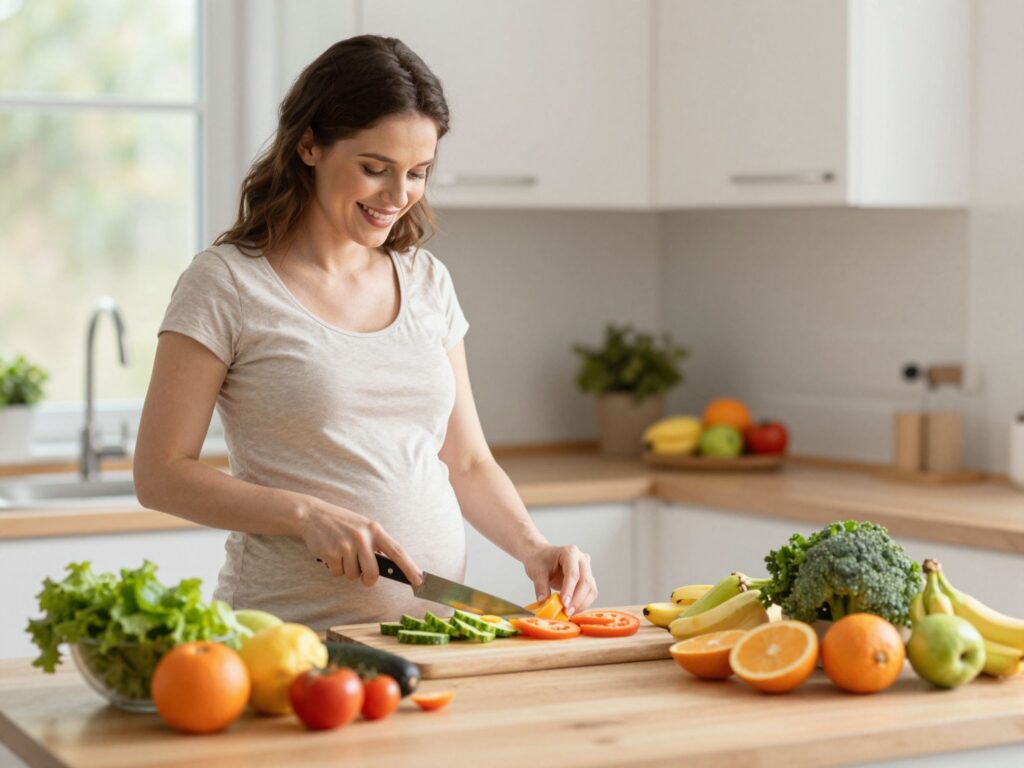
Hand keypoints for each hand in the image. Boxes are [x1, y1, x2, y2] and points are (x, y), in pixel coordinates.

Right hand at [300, 498, 421, 587]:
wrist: (313, 515)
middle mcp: (363, 537)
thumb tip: (390, 566)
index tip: (419, 581)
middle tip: (364, 577)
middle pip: (373, 573)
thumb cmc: (342, 523)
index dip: (410, 568)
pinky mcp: (332, 554)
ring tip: (341, 553)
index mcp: (375, 530)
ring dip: (348, 570)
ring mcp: (346, 545)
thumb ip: (376, 544)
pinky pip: (338, 573)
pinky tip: (331, 554)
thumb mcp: (363, 527)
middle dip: (368, 580)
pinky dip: (335, 568)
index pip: (397, 552)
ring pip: (354, 575)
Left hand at [522, 544, 597, 615]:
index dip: (569, 590)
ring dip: (582, 603)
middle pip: (585, 581)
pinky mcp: (587, 579)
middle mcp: (582, 559)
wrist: (541, 555)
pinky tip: (572, 610)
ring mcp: (587, 569)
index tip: (564, 604)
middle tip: (567, 612)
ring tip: (568, 613)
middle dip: (577, 599)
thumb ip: (541, 586)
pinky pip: (590, 593)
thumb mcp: (536, 571)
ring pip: (591, 588)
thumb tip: (544, 602)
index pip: (573, 573)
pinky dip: (583, 603)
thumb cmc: (539, 559)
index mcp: (570, 553)